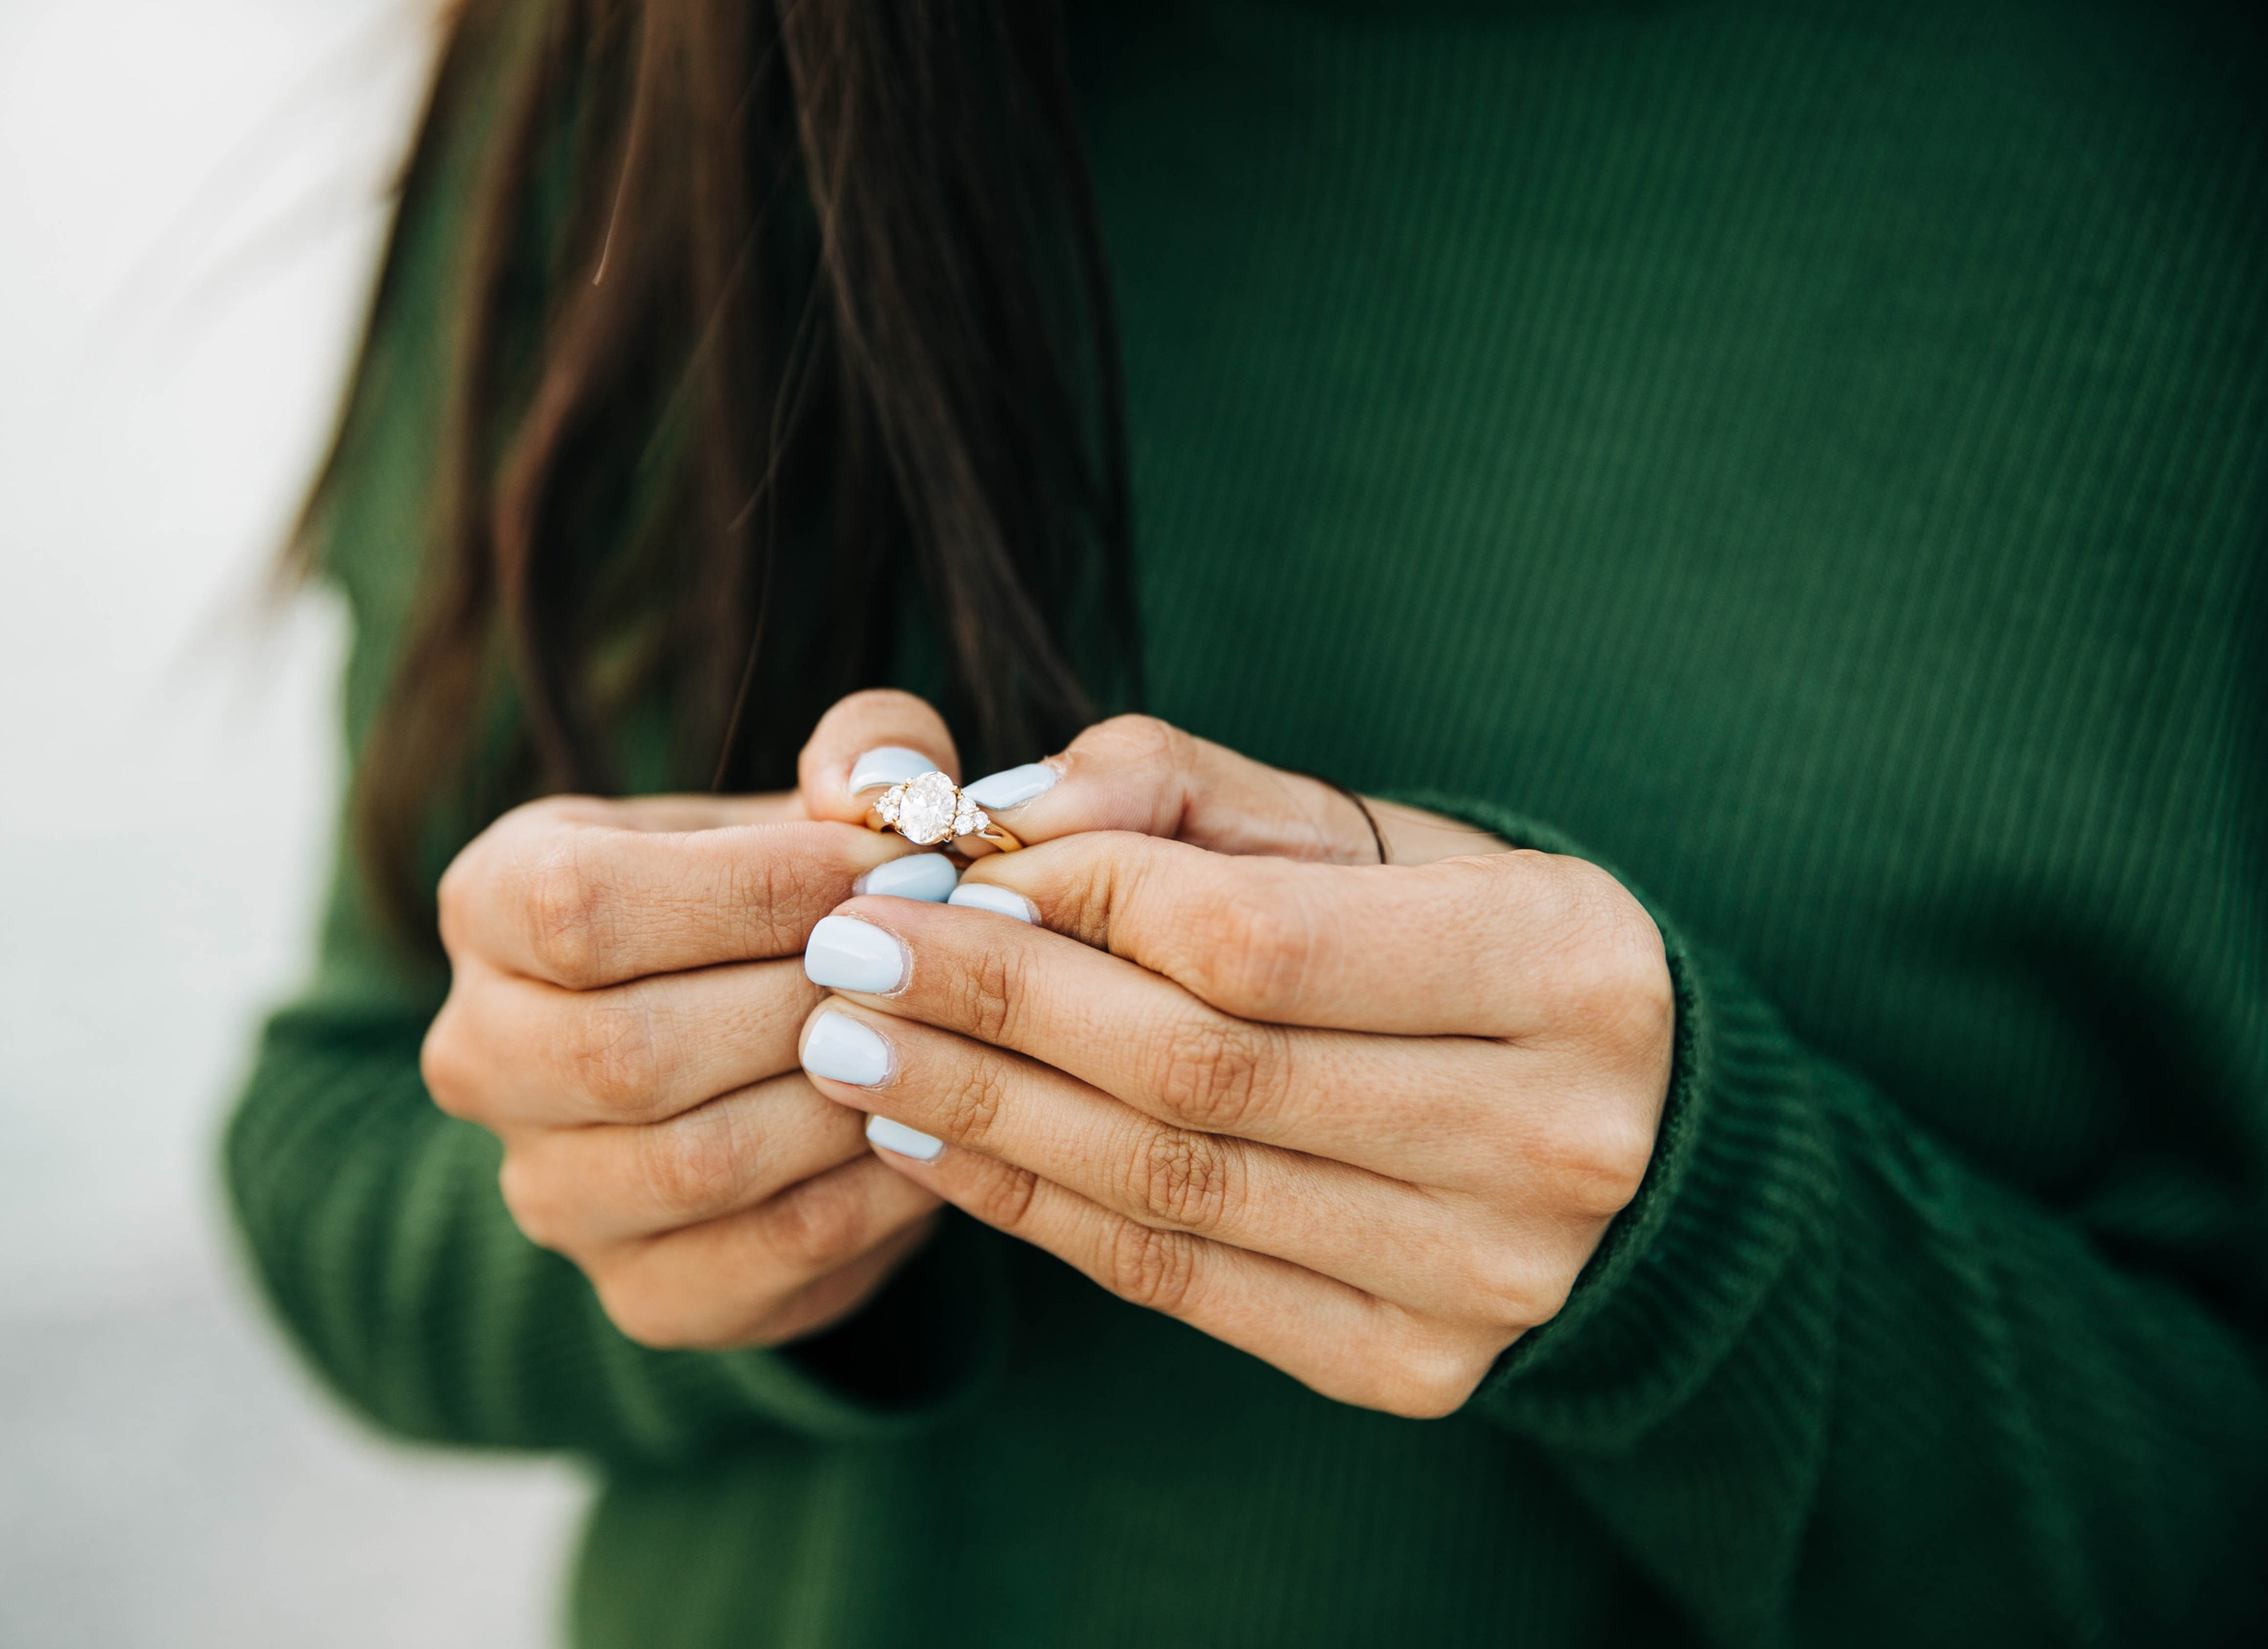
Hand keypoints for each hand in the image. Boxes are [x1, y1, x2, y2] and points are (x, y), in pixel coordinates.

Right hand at [422, 696, 978, 1348]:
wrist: (776, 1043)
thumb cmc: (790, 893)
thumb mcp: (820, 796)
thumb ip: (874, 751)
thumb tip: (883, 789)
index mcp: (492, 902)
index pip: (582, 906)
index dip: (754, 889)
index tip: (894, 867)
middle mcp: (481, 1056)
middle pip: (629, 1053)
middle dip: (810, 1003)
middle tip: (935, 965)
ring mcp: (549, 1192)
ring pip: (694, 1167)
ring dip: (844, 1100)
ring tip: (943, 1041)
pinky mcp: (641, 1293)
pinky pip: (765, 1256)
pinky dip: (873, 1195)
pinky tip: (935, 1127)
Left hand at [793, 713, 1673, 1415]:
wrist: (1617, 1122)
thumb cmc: (1458, 936)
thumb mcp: (1354, 828)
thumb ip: (1174, 796)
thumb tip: (989, 825)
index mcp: (1565, 968)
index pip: (1253, 940)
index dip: (1074, 905)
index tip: (940, 876)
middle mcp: (1551, 1141)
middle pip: (1197, 1072)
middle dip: (989, 1010)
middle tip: (844, 960)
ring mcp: (1485, 1281)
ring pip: (1169, 1187)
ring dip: (977, 1115)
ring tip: (853, 1051)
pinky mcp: (1410, 1368)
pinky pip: (1175, 1283)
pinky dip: (1033, 1209)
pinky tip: (930, 1146)